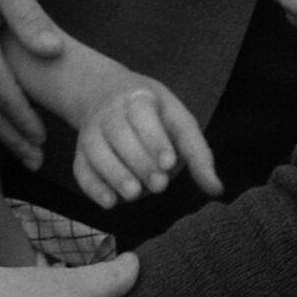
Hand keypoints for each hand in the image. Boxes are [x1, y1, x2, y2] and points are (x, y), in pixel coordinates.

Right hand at [74, 82, 222, 210]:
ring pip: (96, 150)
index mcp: (138, 97)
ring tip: (134, 195)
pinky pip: (81, 169)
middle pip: (119, 133)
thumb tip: (216, 189)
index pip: (142, 114)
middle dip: (139, 161)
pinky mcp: (80, 153)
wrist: (103, 93)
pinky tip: (110, 203)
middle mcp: (110, 112)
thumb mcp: (178, 121)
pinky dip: (93, 187)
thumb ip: (197, 154)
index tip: (168, 163)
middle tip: (159, 185)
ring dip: (114, 174)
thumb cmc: (153, 115)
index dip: (154, 138)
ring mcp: (91, 132)